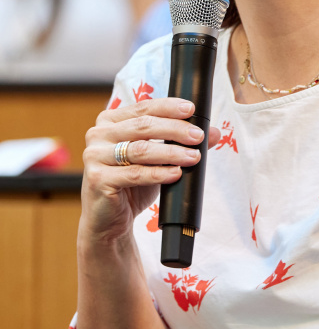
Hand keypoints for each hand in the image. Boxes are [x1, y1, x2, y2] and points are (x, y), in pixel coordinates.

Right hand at [79, 98, 220, 243]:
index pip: (143, 108)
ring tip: (193, 156)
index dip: (169, 107)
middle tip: (198, 136)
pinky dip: (159, 173)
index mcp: (110, 121)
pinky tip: (176, 173)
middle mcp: (98, 134)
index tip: (191, 110)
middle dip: (175, 129)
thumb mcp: (158, 159)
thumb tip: (214, 133)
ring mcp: (94, 156)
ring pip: (140, 149)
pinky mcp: (97, 179)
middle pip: (143, 126)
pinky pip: (134, 174)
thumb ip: (180, 143)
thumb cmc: (132, 185)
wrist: (110, 220)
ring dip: (171, 152)